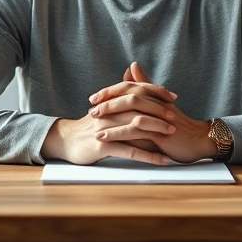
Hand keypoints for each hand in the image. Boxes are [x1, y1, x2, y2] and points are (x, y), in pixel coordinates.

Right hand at [40, 83, 175, 165]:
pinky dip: (148, 155)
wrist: (65, 141)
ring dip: (156, 130)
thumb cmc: (89, 127)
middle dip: (159, 111)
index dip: (155, 91)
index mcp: (111, 102)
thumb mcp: (105, 109)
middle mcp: (109, 112)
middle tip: (175, 117)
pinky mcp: (103, 146)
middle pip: (138, 107)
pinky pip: (130, 151)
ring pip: (135, 127)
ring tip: (172, 134)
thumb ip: (120, 97)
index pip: (136, 91)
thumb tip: (134, 82)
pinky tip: (162, 160)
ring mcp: (106, 128)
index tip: (172, 96)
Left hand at [89, 62, 216, 163]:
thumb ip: (144, 85)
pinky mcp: (159, 133)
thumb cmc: (177, 123)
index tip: (94, 98)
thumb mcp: (159, 102)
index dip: (109, 92)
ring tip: (95, 129)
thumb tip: (132, 65)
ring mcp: (157, 118)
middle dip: (107, 104)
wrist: (198, 140)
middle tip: (91, 109)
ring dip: (110, 122)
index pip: (127, 88)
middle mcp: (154, 103)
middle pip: (127, 98)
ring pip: (130, 115)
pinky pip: (136, 133)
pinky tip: (106, 141)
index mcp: (153, 95)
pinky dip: (119, 136)